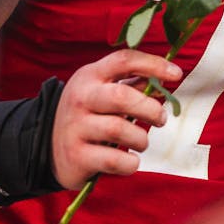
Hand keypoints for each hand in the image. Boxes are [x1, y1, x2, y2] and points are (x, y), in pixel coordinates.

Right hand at [50, 49, 182, 189]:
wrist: (47, 146)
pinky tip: (131, 160)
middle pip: (122, 96)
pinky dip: (130, 162)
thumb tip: (165, 84)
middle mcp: (80, 98)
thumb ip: (135, 85)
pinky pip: (113, 160)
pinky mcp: (75, 156)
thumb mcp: (105, 91)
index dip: (153, 64)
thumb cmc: (90, 114)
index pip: (124, 60)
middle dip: (150, 109)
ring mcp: (74, 128)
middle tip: (161, 119)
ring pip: (119, 129)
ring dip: (141, 138)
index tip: (177, 75)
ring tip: (141, 141)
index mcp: (91, 76)